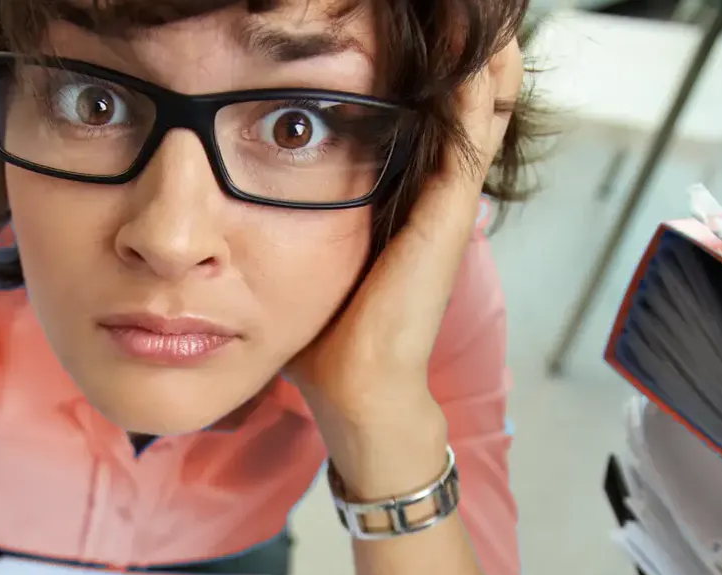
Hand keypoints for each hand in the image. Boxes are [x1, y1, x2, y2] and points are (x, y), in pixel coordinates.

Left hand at [287, 40, 523, 432]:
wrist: (357, 388)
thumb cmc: (329, 336)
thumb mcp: (304, 258)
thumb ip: (290, 223)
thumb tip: (238, 201)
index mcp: (403, 201)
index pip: (426, 119)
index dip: (431, 73)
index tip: (419, 31)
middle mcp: (432, 197)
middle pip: (465, 105)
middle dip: (466, 54)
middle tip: (467, 10)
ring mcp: (445, 206)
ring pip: (479, 113)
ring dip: (483, 62)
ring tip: (483, 15)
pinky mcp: (446, 219)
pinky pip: (468, 142)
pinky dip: (475, 96)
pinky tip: (480, 57)